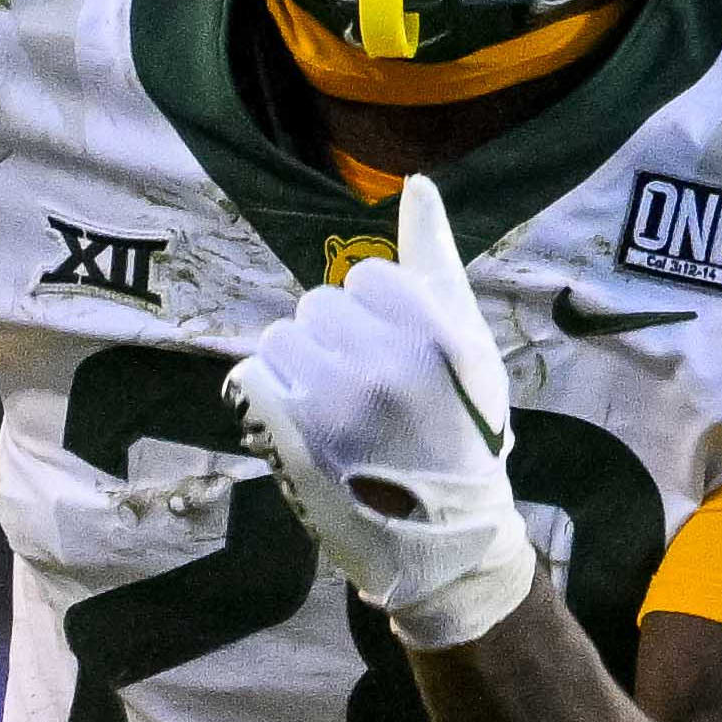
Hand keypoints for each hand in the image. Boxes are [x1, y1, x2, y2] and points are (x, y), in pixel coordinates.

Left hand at [222, 173, 534, 649]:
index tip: (395, 359)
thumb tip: (417, 184)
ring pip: (282, 337)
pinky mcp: (292, 435)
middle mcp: (385, 361)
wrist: (445, 536)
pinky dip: (270, 395)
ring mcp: (335, 401)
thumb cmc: (461, 430)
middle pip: (319, 306)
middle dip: (335, 341)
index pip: (366, 279)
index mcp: (434, 332)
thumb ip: (435, 260)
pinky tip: (304, 426)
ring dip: (300, 366)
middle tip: (367, 392)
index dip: (374, 317)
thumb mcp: (467, 344)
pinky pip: (254, 374)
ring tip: (336, 410)